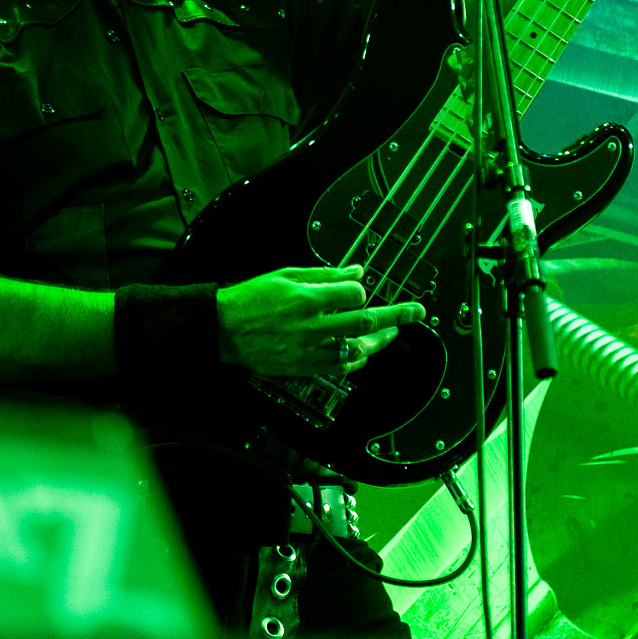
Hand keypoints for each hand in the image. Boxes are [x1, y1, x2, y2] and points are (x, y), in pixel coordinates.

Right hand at [216, 265, 426, 377]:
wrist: (221, 329)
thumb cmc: (250, 298)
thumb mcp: (285, 275)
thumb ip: (324, 274)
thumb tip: (356, 271)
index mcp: (308, 298)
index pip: (354, 293)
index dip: (362, 289)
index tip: (361, 288)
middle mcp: (314, 325)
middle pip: (365, 321)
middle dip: (395, 316)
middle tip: (416, 312)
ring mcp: (310, 349)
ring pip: (357, 348)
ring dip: (380, 341)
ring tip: (393, 334)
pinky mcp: (304, 367)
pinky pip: (340, 367)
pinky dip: (356, 360)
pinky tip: (363, 354)